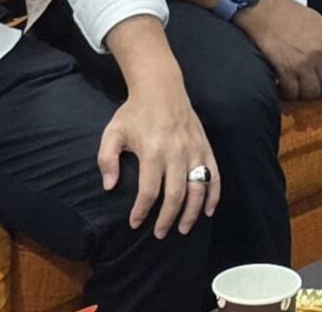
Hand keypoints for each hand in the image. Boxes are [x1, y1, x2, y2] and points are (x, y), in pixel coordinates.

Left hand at [97, 72, 220, 238]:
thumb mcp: (112, 132)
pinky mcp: (205, 146)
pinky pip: (214, 174)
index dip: (142, 211)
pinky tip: (209, 210)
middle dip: (167, 218)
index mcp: (153, 151)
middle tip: (160, 234)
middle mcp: (177, 152)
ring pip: (198, 188)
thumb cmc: (134, 112)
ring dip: (192, 212)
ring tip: (183, 228)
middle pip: (175, 195)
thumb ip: (107, 160)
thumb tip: (109, 187)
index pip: (149, 191)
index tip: (135, 223)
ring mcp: (194, 149)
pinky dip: (214, 194)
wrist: (162, 88)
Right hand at [238, 0, 321, 101]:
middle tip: (312, 88)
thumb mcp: (317, 21)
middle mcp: (320, 52)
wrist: (263, 9)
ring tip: (297, 89)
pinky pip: (292, 92)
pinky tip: (284, 87)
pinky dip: (288, 93)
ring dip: (304, 94)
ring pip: (312, 92)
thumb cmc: (285, 12)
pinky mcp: (285, 69)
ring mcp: (303, 62)